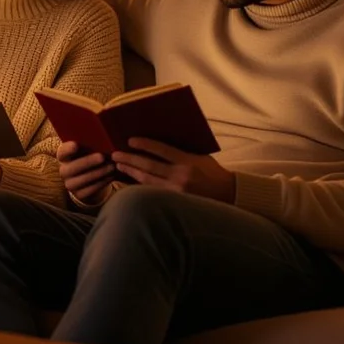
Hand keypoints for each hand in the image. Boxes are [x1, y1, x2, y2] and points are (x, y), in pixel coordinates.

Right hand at [57, 141, 115, 204]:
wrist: (90, 179)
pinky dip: (102, 182)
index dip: (67, 149)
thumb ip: (90, 144)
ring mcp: (70, 184)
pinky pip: (90, 190)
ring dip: (98, 173)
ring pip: (81, 180)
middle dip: (87, 162)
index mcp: (64, 157)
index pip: (62, 152)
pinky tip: (111, 176)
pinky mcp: (79, 194)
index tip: (76, 145)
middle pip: (71, 168)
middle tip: (102, 157)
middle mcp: (64, 171)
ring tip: (111, 167)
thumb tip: (103, 139)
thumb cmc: (89, 158)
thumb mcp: (88, 150)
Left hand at [112, 138, 235, 202]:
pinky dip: (139, 186)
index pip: (161, 150)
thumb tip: (156, 143)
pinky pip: (152, 193)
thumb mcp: (199, 156)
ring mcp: (176, 192)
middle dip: (129, 159)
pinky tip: (129, 181)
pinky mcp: (174, 203)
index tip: (130, 140)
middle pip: (149, 166)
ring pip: (147, 181)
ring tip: (119, 166)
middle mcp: (181, 177)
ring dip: (130, 172)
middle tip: (115, 154)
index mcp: (188, 161)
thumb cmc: (212, 172)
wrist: (228, 195)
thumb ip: (180, 151)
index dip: (144, 144)